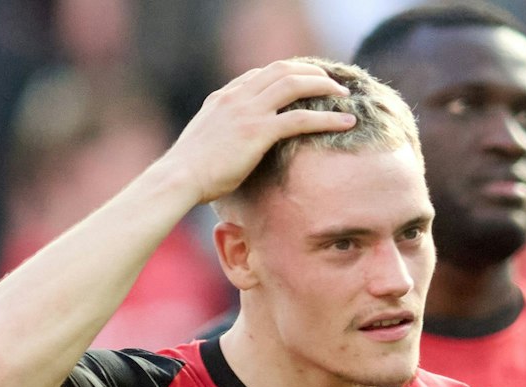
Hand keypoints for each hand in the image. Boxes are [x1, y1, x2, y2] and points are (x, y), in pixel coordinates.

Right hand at [156, 59, 355, 204]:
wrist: (179, 177)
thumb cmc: (190, 171)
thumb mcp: (207, 142)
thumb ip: (224, 134)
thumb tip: (235, 148)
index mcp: (223, 97)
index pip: (261, 74)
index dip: (287, 74)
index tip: (306, 81)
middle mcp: (237, 97)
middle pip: (281, 70)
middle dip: (311, 72)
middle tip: (332, 82)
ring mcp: (248, 111)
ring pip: (294, 85)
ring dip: (324, 86)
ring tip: (344, 94)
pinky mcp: (258, 132)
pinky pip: (301, 118)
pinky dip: (328, 118)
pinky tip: (346, 121)